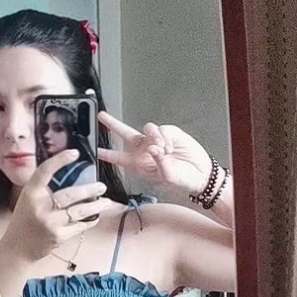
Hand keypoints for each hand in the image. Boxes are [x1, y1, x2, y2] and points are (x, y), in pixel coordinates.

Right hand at [0, 150, 115, 267]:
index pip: (45, 171)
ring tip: (107, 202)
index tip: (74, 153)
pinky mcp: (59, 236)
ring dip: (96, 206)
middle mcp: (40, 206)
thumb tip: (69, 173)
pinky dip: (90, 221)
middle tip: (102, 186)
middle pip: (70, 194)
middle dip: (90, 190)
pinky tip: (96, 216)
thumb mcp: (29, 200)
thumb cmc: (25, 220)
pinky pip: (80, 226)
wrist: (18, 248)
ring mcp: (50, 222)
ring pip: (79, 211)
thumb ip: (43, 188)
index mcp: (31, 193)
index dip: (60, 160)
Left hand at [98, 112, 212, 195]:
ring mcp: (156, 140)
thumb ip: (158, 162)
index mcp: (139, 163)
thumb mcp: (167, 177)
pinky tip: (171, 148)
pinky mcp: (169, 132)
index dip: (107, 154)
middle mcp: (145, 150)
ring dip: (154, 138)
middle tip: (101, 116)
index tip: (96, 151)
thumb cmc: (182, 180)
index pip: (119, 157)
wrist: (200, 174)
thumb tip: (153, 148)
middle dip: (113, 124)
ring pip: (147, 129)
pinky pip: (162, 130)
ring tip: (165, 150)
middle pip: (125, 133)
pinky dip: (166, 138)